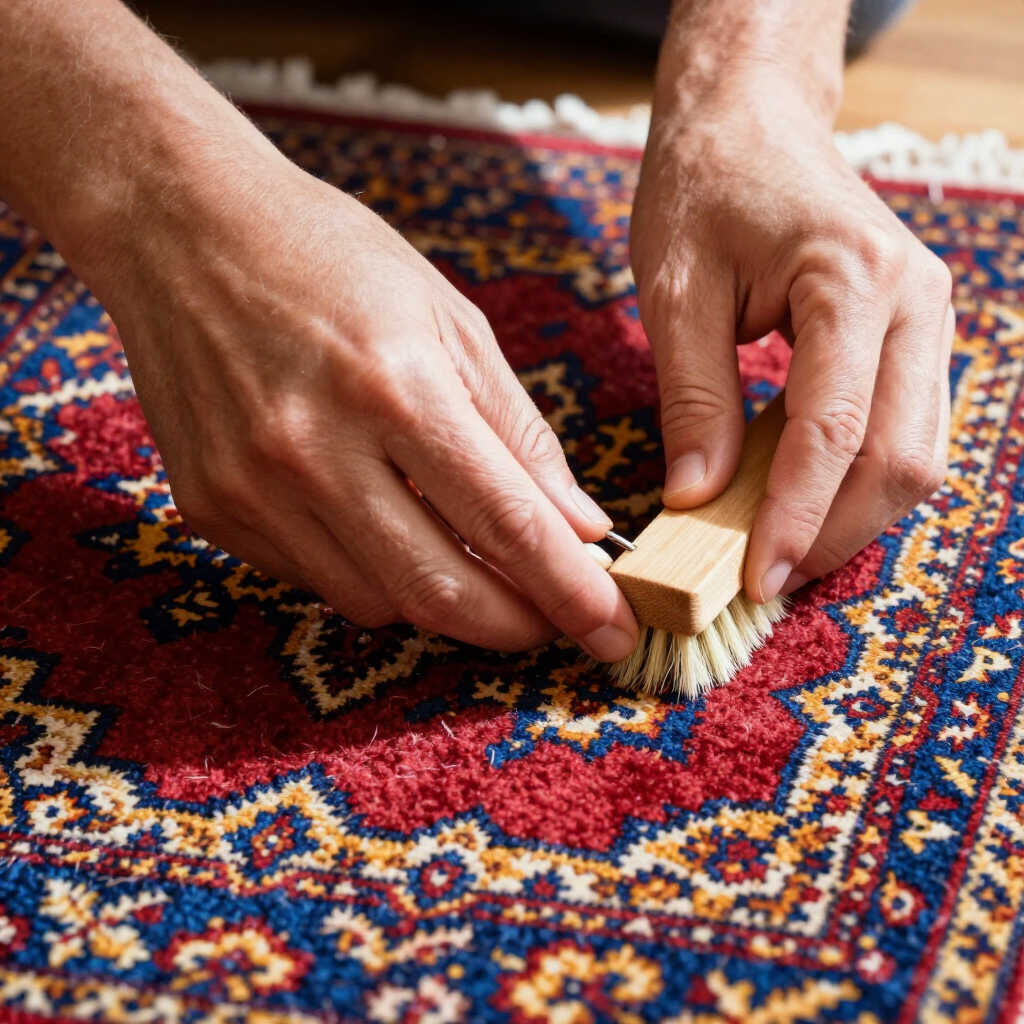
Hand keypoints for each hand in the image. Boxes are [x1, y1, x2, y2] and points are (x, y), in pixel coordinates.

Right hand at [100, 150, 640, 657]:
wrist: (184, 232)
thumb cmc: (334, 261)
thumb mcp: (451, 320)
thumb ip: (519, 432)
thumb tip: (575, 525)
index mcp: (394, 386)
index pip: (506, 521)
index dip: (570, 590)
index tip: (614, 629)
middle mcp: (315, 449)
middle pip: (439, 589)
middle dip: (516, 626)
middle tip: (560, 626)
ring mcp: (253, 488)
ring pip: (379, 601)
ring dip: (447, 600)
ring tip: (480, 564)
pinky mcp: (213, 510)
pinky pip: (318, 580)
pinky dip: (375, 574)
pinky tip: (394, 532)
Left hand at [631, 25, 952, 603]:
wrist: (750, 125)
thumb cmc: (704, 191)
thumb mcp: (675, 293)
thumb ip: (693, 399)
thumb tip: (698, 500)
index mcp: (856, 281)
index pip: (835, 431)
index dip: (794, 516)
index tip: (753, 578)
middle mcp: (917, 302)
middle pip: (900, 458)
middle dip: (833, 532)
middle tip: (764, 579)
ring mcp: (928, 320)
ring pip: (916, 455)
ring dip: (852, 516)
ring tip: (777, 551)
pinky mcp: (913, 338)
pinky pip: (903, 431)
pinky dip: (857, 481)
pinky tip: (799, 502)